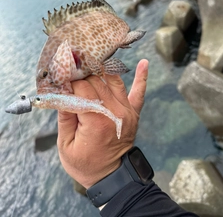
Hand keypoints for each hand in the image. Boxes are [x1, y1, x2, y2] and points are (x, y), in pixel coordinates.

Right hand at [57, 59, 147, 188]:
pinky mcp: (133, 113)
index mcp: (96, 120)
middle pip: (96, 81)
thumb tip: (61, 91)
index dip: (70, 81)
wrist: (112, 177)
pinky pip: (139, 92)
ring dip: (101, 70)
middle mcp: (114, 111)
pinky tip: (144, 63)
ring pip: (113, 80)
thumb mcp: (66, 145)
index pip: (81, 88)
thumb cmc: (85, 164)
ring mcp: (127, 111)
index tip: (61, 77)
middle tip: (72, 69)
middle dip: (82, 74)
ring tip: (90, 62)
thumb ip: (65, 116)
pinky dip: (142, 77)